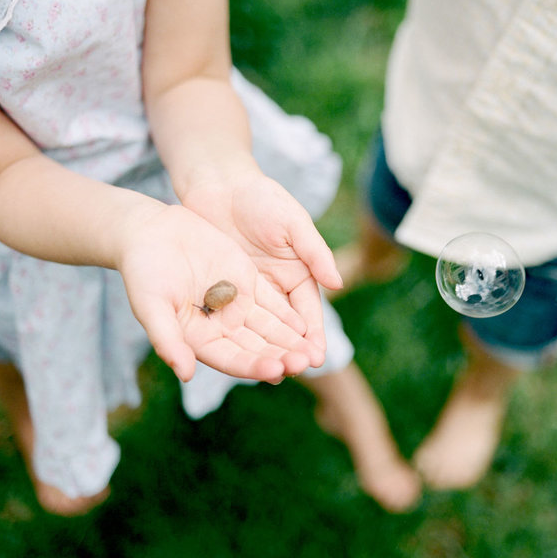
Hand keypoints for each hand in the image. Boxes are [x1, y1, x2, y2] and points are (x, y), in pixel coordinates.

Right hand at [116, 203, 325, 382]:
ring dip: (291, 340)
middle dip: (281, 356)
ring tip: (312, 351)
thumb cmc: (142, 271)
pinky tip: (307, 323)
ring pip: (269, 328)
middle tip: (305, 363)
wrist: (149, 232)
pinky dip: (289, 313)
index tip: (277, 371)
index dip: (254, 366)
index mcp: (198, 339)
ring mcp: (236, 304)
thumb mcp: (151, 305)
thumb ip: (168, 339)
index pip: (232, 359)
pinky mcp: (247, 282)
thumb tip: (185, 374)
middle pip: (256, 347)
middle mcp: (221, 326)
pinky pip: (273, 301)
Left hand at [179, 167, 342, 365]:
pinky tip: (234, 356)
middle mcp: (275, 287)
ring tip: (269, 373)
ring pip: (258, 328)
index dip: (313, 335)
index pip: (308, 312)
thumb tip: (338, 283)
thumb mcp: (293, 222)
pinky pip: (228, 319)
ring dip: (264, 350)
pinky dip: (233, 338)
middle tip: (296, 371)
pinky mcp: (220, 290)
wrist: (218, 183)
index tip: (317, 357)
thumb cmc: (261, 198)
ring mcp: (246, 291)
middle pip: (284, 327)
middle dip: (291, 350)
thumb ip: (315, 253)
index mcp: (298, 273)